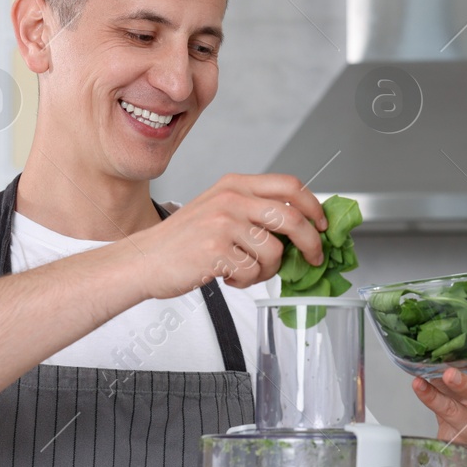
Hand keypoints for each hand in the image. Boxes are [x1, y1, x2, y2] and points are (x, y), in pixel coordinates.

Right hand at [133, 173, 326, 297]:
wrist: (145, 260)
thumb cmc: (182, 240)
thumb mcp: (218, 209)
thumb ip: (253, 211)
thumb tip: (300, 230)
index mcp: (234, 184)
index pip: (289, 186)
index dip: (313, 206)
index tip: (321, 225)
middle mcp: (230, 199)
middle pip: (292, 218)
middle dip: (310, 244)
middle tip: (312, 258)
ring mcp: (223, 224)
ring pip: (275, 252)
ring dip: (267, 270)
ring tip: (246, 271)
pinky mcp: (216, 251)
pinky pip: (252, 272)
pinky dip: (245, 282)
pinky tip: (228, 277)